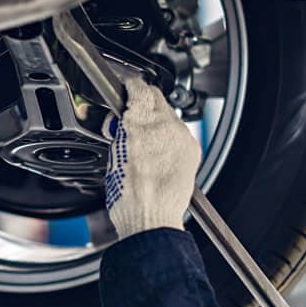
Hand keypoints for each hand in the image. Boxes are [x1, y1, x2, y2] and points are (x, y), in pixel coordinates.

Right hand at [104, 78, 201, 238]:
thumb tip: (122, 121)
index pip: (139, 87)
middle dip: (143, 104)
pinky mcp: (192, 149)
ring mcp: (181, 137)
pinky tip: (158, 152)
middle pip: (156, 98)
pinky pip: (179, 133)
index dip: (130, 86)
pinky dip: (169, 137)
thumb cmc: (129, 197)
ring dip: (156, 121)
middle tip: (130, 118)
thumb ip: (120, 131)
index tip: (126, 88)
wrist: (152, 220)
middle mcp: (165, 125)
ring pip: (169, 115)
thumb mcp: (113, 155)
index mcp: (140, 123)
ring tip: (143, 141)